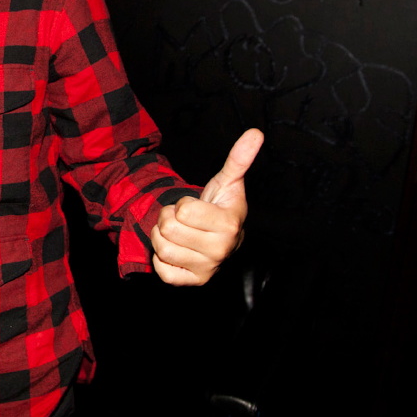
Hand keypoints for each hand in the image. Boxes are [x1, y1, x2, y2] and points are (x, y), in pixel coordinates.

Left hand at [150, 128, 262, 285]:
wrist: (218, 237)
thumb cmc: (219, 207)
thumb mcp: (227, 182)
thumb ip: (238, 159)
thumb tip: (255, 133)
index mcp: (229, 225)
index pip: (183, 209)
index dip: (183, 204)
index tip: (196, 207)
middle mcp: (220, 251)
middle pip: (168, 227)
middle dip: (169, 217)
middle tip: (184, 220)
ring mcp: (207, 269)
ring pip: (161, 246)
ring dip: (162, 236)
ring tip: (180, 232)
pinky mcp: (192, 282)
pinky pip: (161, 270)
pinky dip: (161, 258)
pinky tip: (177, 251)